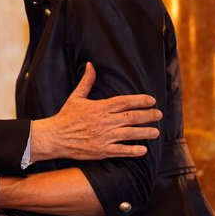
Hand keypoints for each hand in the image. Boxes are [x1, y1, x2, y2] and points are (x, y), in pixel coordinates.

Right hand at [30, 62, 161, 161]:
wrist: (55, 137)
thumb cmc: (66, 116)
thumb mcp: (76, 97)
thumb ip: (86, 81)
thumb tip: (91, 65)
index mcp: (99, 107)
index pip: (124, 102)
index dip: (139, 100)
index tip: (151, 100)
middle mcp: (104, 122)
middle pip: (131, 117)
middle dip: (147, 115)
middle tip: (159, 114)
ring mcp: (104, 137)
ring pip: (129, 134)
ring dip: (144, 132)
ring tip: (156, 132)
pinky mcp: (101, 150)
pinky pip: (121, 151)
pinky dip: (133, 150)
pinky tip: (143, 149)